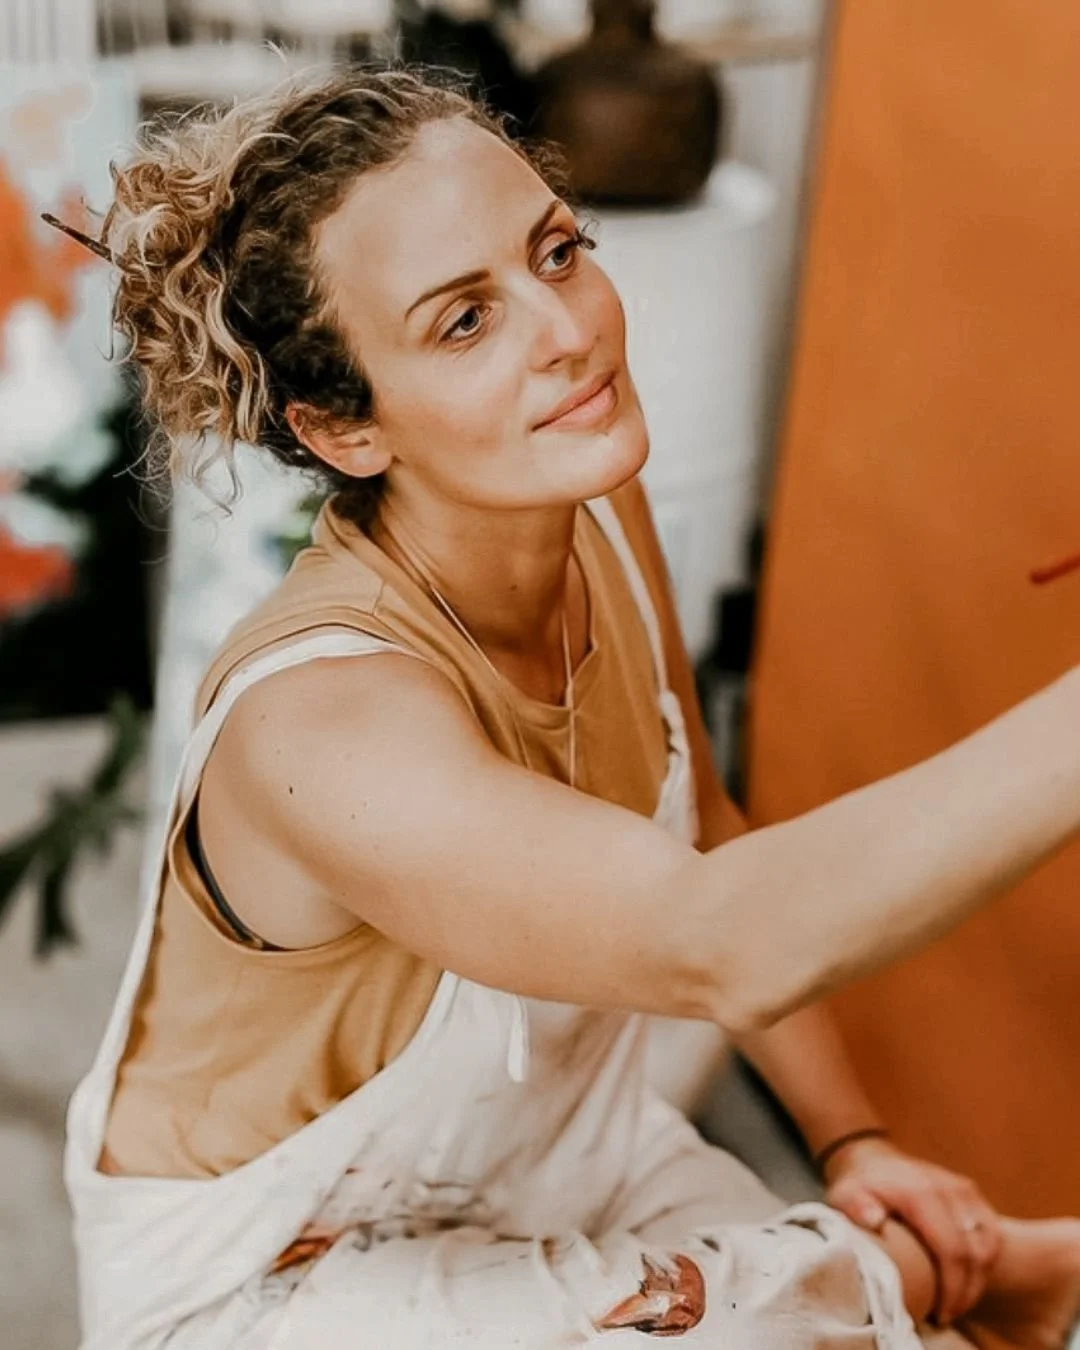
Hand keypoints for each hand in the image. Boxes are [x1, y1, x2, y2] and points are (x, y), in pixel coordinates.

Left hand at [823, 1135, 1001, 1325]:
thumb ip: (856, 1206)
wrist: (872, 1160)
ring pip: (989, 1247)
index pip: (952, 1250)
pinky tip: (965, 1280)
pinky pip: (991, 1235)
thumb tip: (874, 1220)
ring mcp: (964, 1190)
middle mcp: (949, 1189)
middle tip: (946, 1315)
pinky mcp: (972, 1195)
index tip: (941, 1315)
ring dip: (977, 1281)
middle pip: (976, 1254)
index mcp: (921, 1193)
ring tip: (955, 1302)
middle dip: (965, 1293)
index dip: (952, 1289)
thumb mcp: (846, 1195)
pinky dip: (984, 1262)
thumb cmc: (860, 1187)